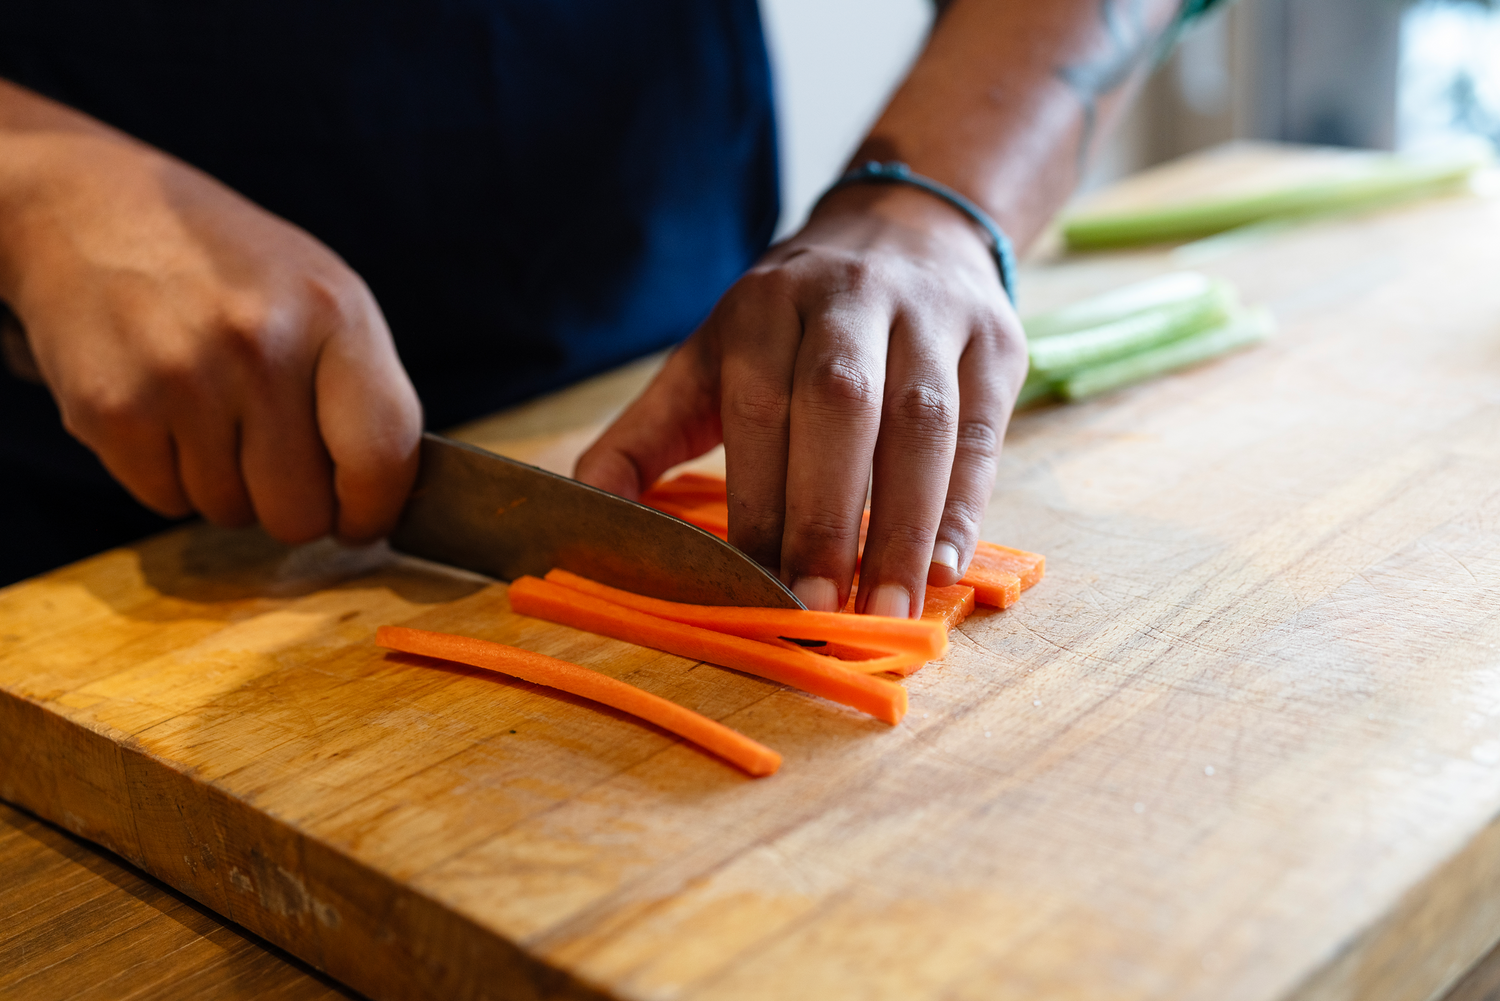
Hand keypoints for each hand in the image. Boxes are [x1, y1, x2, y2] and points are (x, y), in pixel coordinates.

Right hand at [0, 108, 421, 543]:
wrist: (91, 207)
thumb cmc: (230, 267)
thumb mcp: (323, 295)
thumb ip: (363, 391)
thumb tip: (384, 499)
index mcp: (334, 313)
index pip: (381, 455)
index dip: (373, 510)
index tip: (360, 519)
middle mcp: (262, 344)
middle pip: (300, 510)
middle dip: (292, 504)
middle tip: (273, 460)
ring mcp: (182, 377)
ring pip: (230, 512)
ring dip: (226, 485)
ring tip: (209, 410)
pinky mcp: (113, 408)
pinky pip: (166, 502)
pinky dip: (168, 477)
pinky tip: (162, 410)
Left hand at [575, 184, 1027, 615]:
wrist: (907, 230)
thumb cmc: (792, 325)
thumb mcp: (708, 359)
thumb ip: (643, 436)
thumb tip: (584, 514)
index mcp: (765, 306)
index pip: (760, 407)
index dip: (760, 501)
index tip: (757, 587)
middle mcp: (850, 298)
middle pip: (841, 407)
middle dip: (827, 515)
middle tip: (820, 611)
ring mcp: (932, 315)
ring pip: (921, 423)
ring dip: (904, 525)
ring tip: (888, 609)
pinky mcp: (996, 341)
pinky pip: (982, 430)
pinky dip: (964, 504)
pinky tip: (943, 568)